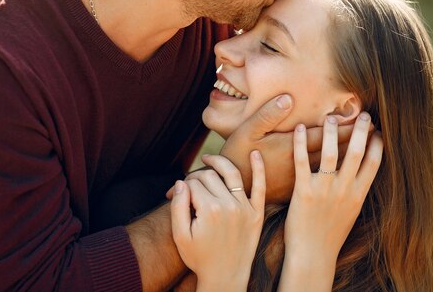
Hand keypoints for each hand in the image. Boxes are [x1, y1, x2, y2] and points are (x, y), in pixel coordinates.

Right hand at [170, 151, 265, 291]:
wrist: (225, 278)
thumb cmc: (199, 258)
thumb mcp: (180, 236)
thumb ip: (178, 206)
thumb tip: (181, 181)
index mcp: (208, 210)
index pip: (192, 184)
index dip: (180, 187)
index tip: (172, 195)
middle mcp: (228, 205)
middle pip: (209, 177)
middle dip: (195, 178)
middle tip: (187, 187)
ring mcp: (245, 208)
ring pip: (231, 174)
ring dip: (219, 162)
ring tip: (208, 159)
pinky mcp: (257, 213)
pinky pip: (260, 186)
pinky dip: (259, 168)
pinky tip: (255, 153)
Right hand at [218, 94, 366, 202]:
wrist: (229, 192)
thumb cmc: (236, 158)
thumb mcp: (246, 131)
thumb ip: (267, 114)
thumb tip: (288, 97)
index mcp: (289, 147)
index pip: (323, 134)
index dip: (343, 125)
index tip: (362, 117)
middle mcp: (299, 165)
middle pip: (333, 151)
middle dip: (353, 139)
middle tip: (373, 129)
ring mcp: (299, 180)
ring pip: (332, 168)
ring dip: (351, 157)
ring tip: (369, 148)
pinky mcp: (296, 192)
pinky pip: (323, 183)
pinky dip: (338, 175)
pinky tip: (348, 172)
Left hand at [281, 113, 382, 289]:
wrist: (313, 254)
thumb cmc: (330, 235)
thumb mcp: (350, 213)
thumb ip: (355, 192)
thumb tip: (360, 175)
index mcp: (358, 195)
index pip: (374, 163)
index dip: (378, 144)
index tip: (379, 130)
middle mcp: (344, 190)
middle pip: (357, 152)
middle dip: (362, 131)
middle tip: (364, 114)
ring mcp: (324, 189)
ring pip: (332, 152)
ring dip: (333, 132)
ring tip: (332, 118)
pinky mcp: (303, 190)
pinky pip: (302, 160)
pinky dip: (302, 142)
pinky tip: (302, 128)